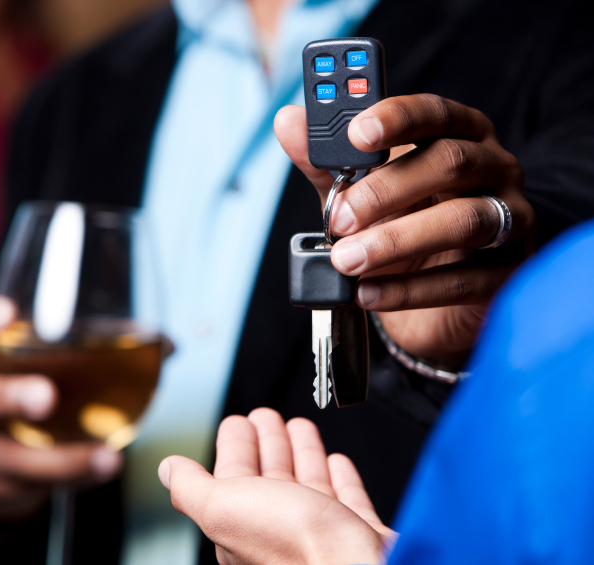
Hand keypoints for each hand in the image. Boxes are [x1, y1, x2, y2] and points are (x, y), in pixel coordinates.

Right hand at [0, 296, 122, 520]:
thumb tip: (166, 344)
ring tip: (101, 455)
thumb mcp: (51, 368)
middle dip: (4, 395)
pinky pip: (23, 485)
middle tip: (45, 397)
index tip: (8, 312)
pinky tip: (102, 467)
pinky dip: (68, 476)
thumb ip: (100, 351)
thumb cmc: (30, 395)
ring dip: (51, 456)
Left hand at [159, 408, 395, 564]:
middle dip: (267, 443)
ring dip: (301, 452)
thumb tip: (167, 470)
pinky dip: (340, 477)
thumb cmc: (294, 546)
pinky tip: (337, 461)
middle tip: (266, 416)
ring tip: (300, 427)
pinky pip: (346, 499)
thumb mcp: (223, 507)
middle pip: (270, 476)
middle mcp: (280, 529)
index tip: (238, 422)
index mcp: (243, 524)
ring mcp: (320, 531)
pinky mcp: (357, 532)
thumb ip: (192, 488)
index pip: (233, 477)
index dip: (234, 446)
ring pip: (307, 484)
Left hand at [275, 95, 535, 365]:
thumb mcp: (355, 193)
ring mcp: (512, 219)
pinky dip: (409, 290)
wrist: (427, 300)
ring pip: (464, 220)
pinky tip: (368, 293)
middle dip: (385, 191)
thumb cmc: (398, 228)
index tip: (356, 132)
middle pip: (451, 162)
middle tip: (339, 218)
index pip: (435, 112)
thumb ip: (326, 161)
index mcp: (458, 135)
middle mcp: (494, 169)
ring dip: (396, 241)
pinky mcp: (508, 273)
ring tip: (347, 260)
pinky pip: (465, 280)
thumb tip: (288, 122)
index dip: (397, 119)